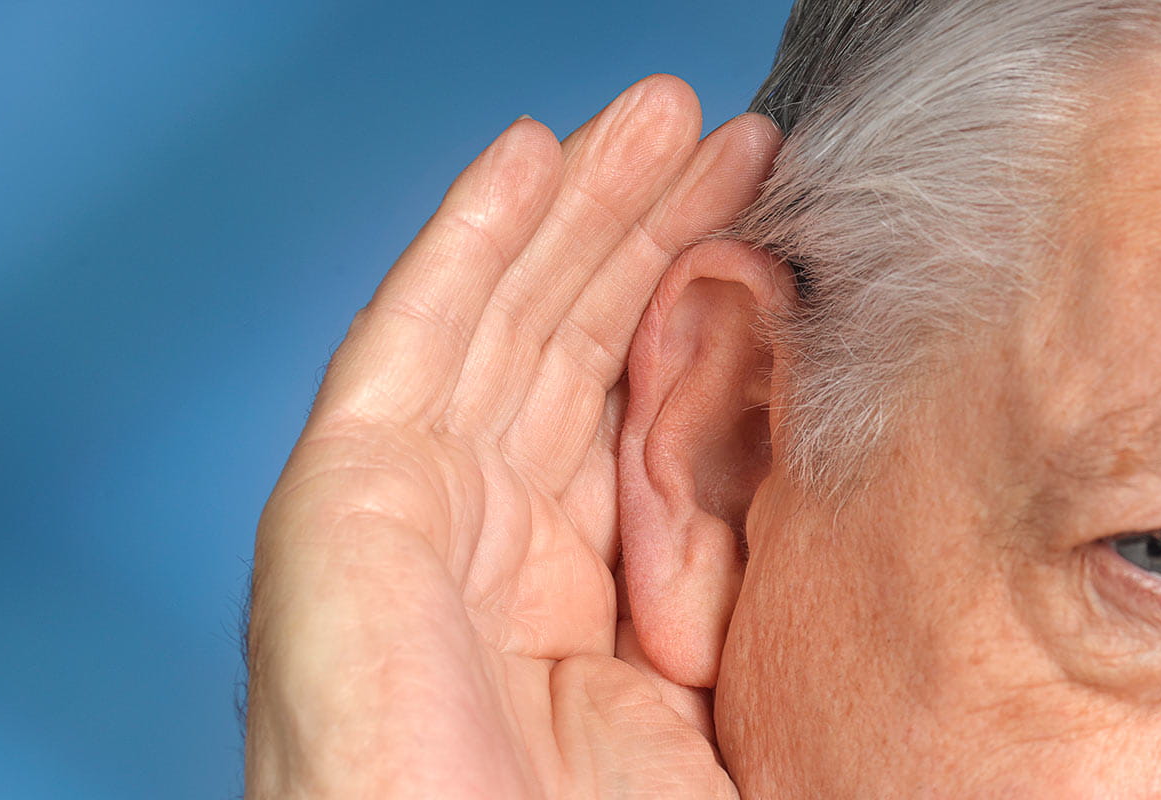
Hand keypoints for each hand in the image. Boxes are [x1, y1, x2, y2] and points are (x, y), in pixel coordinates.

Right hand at [247, 75, 779, 797]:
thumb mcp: (701, 712)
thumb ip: (730, 595)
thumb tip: (819, 496)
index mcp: (555, 607)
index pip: (625, 421)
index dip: (693, 317)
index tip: (772, 230)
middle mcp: (473, 549)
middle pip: (564, 354)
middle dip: (643, 238)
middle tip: (729, 142)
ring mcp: (399, 519)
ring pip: (496, 326)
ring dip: (575, 211)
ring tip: (660, 119)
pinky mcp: (341, 505)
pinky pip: (410, 343)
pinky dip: (467, 241)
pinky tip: (532, 157)